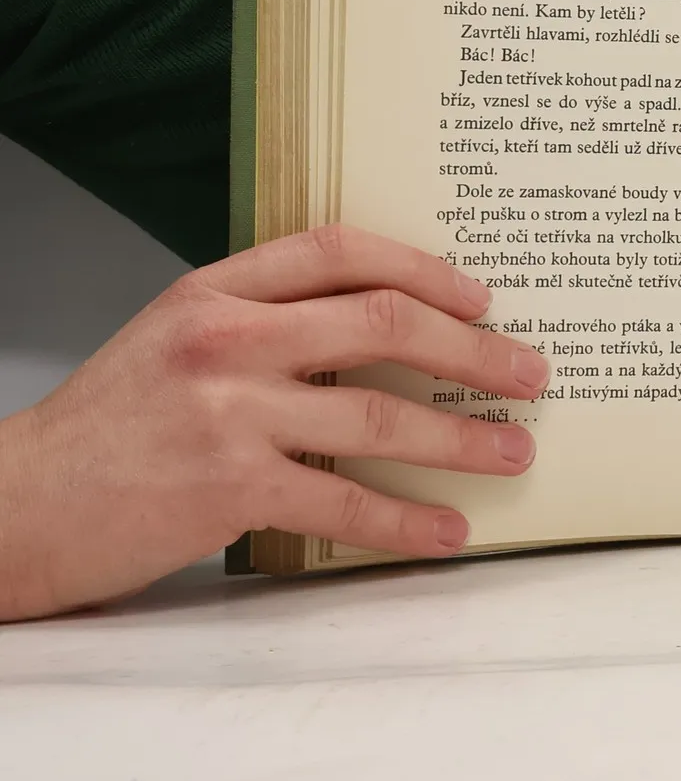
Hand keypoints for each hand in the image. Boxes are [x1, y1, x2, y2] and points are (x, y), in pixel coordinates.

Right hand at [0, 225, 546, 622]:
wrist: (16, 506)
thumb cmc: (109, 424)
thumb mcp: (178, 336)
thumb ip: (269, 319)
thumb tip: (388, 327)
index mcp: (217, 290)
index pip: (342, 250)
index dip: (426, 268)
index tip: (482, 297)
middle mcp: (227, 339)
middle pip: (385, 323)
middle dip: (474, 350)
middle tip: (529, 373)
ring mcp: (228, 413)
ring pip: (381, 415)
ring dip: (462, 438)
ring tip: (514, 451)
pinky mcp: (228, 490)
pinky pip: (344, 501)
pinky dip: (406, 519)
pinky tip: (447, 530)